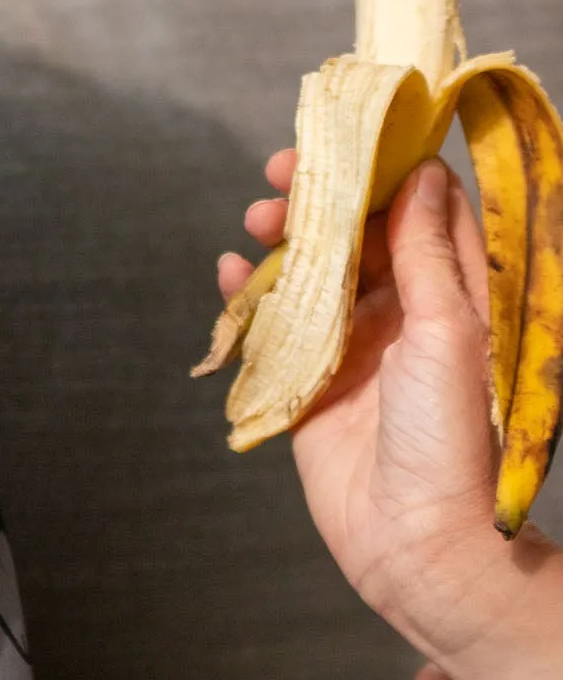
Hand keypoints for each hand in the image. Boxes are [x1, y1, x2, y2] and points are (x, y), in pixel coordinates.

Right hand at [219, 151, 509, 652]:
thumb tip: (421, 175)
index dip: (384, 165)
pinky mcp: (309, 387)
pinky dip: (248, 298)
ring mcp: (353, 349)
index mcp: (452, 294)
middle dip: (320, 196)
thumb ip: (425, 255)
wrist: (416, 544)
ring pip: (310, 272)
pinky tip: (228, 274)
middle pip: (355, 232)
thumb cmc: (450, 441)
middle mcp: (403, 313)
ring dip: (281, 240)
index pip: (419, 208)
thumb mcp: (447, 331)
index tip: (347, 135)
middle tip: (282, 175)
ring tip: (255, 220)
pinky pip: (273, 330)